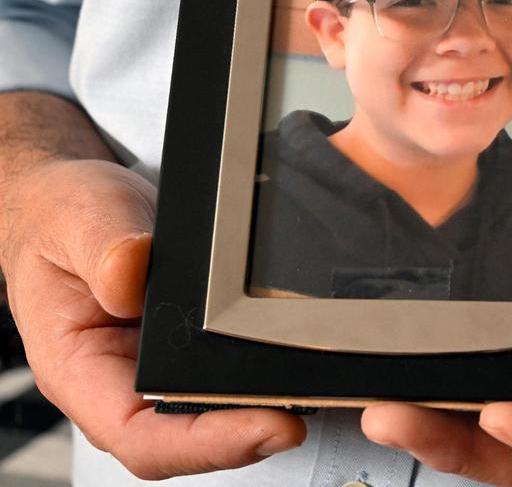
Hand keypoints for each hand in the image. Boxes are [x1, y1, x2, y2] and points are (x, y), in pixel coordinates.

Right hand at [0, 159, 306, 478]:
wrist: (70, 205)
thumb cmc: (62, 221)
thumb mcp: (77, 217)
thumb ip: (102, 246)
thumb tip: (131, 274)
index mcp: (79, 368)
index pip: (140, 436)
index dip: (204, 444)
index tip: (264, 424)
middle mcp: (120, 381)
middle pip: (188, 439)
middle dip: (249, 431)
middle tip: (305, 407)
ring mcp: (158, 369)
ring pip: (214, 416)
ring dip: (263, 407)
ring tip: (312, 388)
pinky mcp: (191, 348)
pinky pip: (228, 374)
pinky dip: (265, 373)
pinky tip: (295, 356)